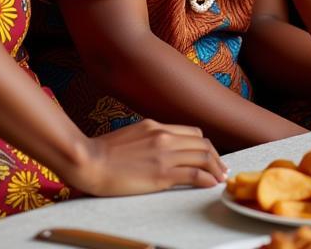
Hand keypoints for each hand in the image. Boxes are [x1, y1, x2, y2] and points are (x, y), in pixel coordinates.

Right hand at [69, 119, 226, 195]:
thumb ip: (150, 137)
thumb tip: (161, 147)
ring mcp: (164, 154)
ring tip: (221, 177)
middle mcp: (164, 136)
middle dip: (215, 157)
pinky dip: (206, 178)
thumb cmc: (104, 152)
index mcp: (156, 126)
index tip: (209, 156)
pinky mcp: (161, 174)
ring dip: (215, 167)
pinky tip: (211, 184)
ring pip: (202, 156)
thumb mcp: (132, 135)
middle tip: (221, 168)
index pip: (191, 133)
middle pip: (201, 143)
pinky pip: (193, 174)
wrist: (89, 161)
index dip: (204, 146)